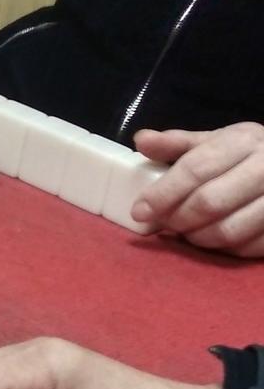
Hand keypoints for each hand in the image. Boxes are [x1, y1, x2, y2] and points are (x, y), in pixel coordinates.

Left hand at [131, 121, 263, 256]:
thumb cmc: (247, 153)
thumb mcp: (215, 141)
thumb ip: (177, 143)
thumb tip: (142, 140)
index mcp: (242, 141)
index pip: (195, 169)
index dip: (162, 193)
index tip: (139, 211)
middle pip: (210, 202)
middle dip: (177, 218)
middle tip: (162, 224)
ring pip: (229, 230)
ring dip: (197, 237)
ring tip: (185, 232)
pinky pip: (248, 247)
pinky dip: (223, 249)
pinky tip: (211, 240)